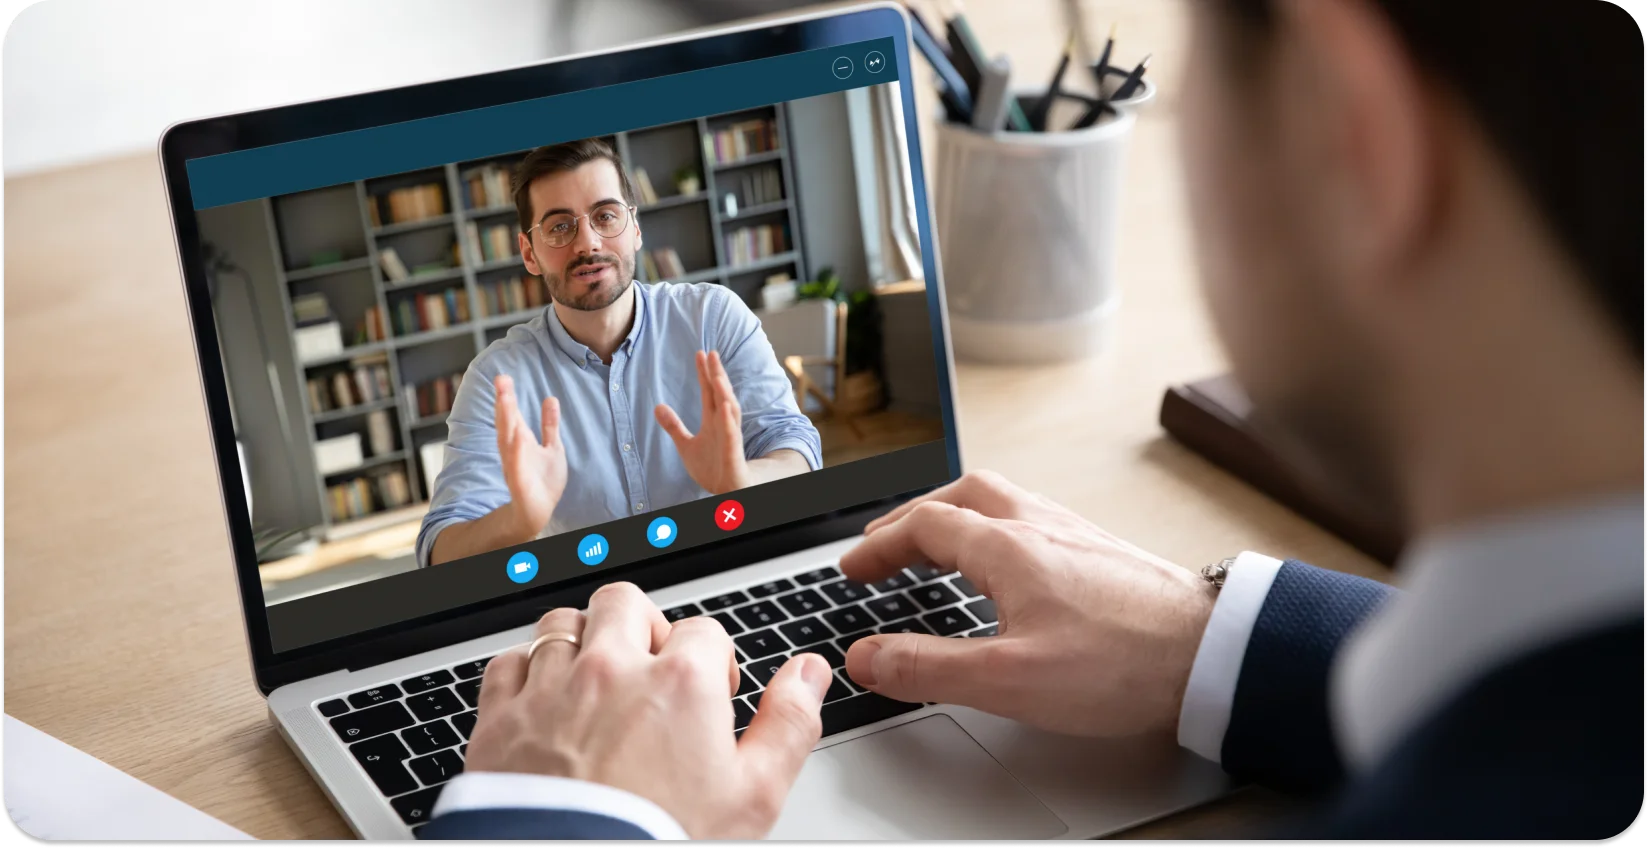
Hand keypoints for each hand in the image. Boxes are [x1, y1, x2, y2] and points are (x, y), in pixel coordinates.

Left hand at [465, 583, 833, 837]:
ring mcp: (549, 690)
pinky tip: (543, 704)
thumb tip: (809, 673)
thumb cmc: (663, 843)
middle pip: (625, 602)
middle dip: (643, 628)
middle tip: (651, 672)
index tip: (711, 701)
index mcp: (679, 681)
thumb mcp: (754, 795)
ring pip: (563, 623)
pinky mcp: (499, 720)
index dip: (714, 664)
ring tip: (598, 685)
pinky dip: (526, 673)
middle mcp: (611, 670)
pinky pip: (509, 662)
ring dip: (583, 643)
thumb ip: (789, 724)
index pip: (704, 632)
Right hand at [494, 374, 566, 538]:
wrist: (538, 511)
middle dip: (504, 402)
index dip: (508, 396)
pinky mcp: (519, 482)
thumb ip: (550, 424)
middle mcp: (514, 450)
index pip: (513, 414)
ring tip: (505, 399)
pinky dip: (516, 451)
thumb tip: (551, 398)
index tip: (503, 377)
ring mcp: (515, 465)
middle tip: (501, 380)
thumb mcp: (552, 447)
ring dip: (506, 420)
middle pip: (507, 422)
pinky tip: (517, 436)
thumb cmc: (543, 481)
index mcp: (521, 440)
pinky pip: (516, 465)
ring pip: (508, 440)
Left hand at [655, 350, 749, 493]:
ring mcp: (730, 438)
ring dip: (724, 393)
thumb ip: (674, 426)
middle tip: (711, 354)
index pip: (710, 392)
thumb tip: (657, 406)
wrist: (727, 493)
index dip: (705, 373)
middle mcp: (724, 425)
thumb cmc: (712, 468)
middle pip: (721, 395)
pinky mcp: (734, 454)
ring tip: (717, 375)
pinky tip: (726, 406)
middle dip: (717, 375)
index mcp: (714, 421)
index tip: (701, 353)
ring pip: (729, 411)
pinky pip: (732, 435)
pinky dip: (730, 421)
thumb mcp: (686, 445)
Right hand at [838, 471, 1216, 738]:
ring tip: (938, 544)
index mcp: (1008, 546)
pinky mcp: (1103, 553)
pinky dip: (996, 528)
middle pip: (961, 496)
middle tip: (887, 544)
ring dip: (956, 515)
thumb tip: (866, 658)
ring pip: (1001, 500)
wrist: (1213, 654)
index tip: (853, 569)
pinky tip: (1010, 561)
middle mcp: (1041, 526)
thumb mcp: (1007, 678)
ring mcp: (1076, 535)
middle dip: (913, 517)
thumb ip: (927, 667)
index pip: (923, 525)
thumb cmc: (1122, 664)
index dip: (879, 546)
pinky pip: (1033, 517)